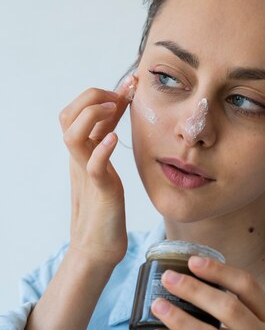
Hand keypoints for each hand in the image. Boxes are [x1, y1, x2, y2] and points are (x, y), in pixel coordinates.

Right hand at [59, 74, 137, 268]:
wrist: (98, 246)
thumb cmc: (105, 207)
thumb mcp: (104, 168)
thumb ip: (103, 143)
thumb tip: (111, 119)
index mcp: (83, 151)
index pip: (82, 111)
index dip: (105, 92)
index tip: (132, 83)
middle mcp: (80, 158)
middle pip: (67, 114)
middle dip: (92, 96)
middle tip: (120, 96)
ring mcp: (86, 173)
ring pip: (71, 134)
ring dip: (91, 116)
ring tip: (112, 110)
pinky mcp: (99, 191)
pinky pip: (93, 165)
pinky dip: (102, 149)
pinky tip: (114, 139)